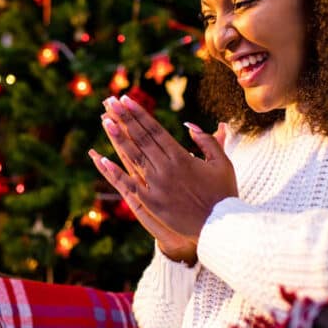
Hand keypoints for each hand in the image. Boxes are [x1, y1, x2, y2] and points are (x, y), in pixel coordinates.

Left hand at [89, 96, 237, 264]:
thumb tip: (189, 124)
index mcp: (182, 157)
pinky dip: (116, 172)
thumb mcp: (222, 163)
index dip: (139, 114)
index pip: (155, 130)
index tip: (126, 101)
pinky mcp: (152, 203)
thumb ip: (208, 141)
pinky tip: (103, 159)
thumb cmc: (224, 193)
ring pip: (133, 157)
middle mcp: (167, 168)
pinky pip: (130, 185)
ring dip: (118, 138)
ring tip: (105, 120)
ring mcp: (157, 186)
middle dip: (124, 119)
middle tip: (110, 103)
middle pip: (141, 139)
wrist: (221, 226)